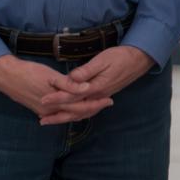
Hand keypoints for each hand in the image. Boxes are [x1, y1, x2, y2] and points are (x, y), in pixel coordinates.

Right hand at [0, 53, 101, 120]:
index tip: (110, 100)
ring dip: (83, 112)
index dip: (97, 104)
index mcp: (57, 102)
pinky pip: (60, 113)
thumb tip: (87, 89)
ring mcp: (45, 111)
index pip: (83, 107)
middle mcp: (52, 111)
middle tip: (107, 103)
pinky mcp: (40, 109)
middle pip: (78, 113)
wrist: (7, 76)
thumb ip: (69, 84)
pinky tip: (75, 109)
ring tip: (95, 106)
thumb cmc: (29, 73)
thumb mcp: (50, 76)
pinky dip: (71, 112)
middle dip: (93, 108)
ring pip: (69, 115)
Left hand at [37, 45, 154, 123]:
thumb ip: (86, 71)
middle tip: (41, 118)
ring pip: (81, 113)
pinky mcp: (102, 96)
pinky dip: (76, 115)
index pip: (73, 96)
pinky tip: (69, 116)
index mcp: (96, 88)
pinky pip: (87, 111)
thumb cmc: (120, 57)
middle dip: (58, 114)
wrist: (138, 60)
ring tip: (51, 121)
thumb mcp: (102, 60)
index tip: (43, 99)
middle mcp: (98, 96)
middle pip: (75, 110)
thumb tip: (71, 78)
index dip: (58, 98)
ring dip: (65, 118)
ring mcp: (101, 98)